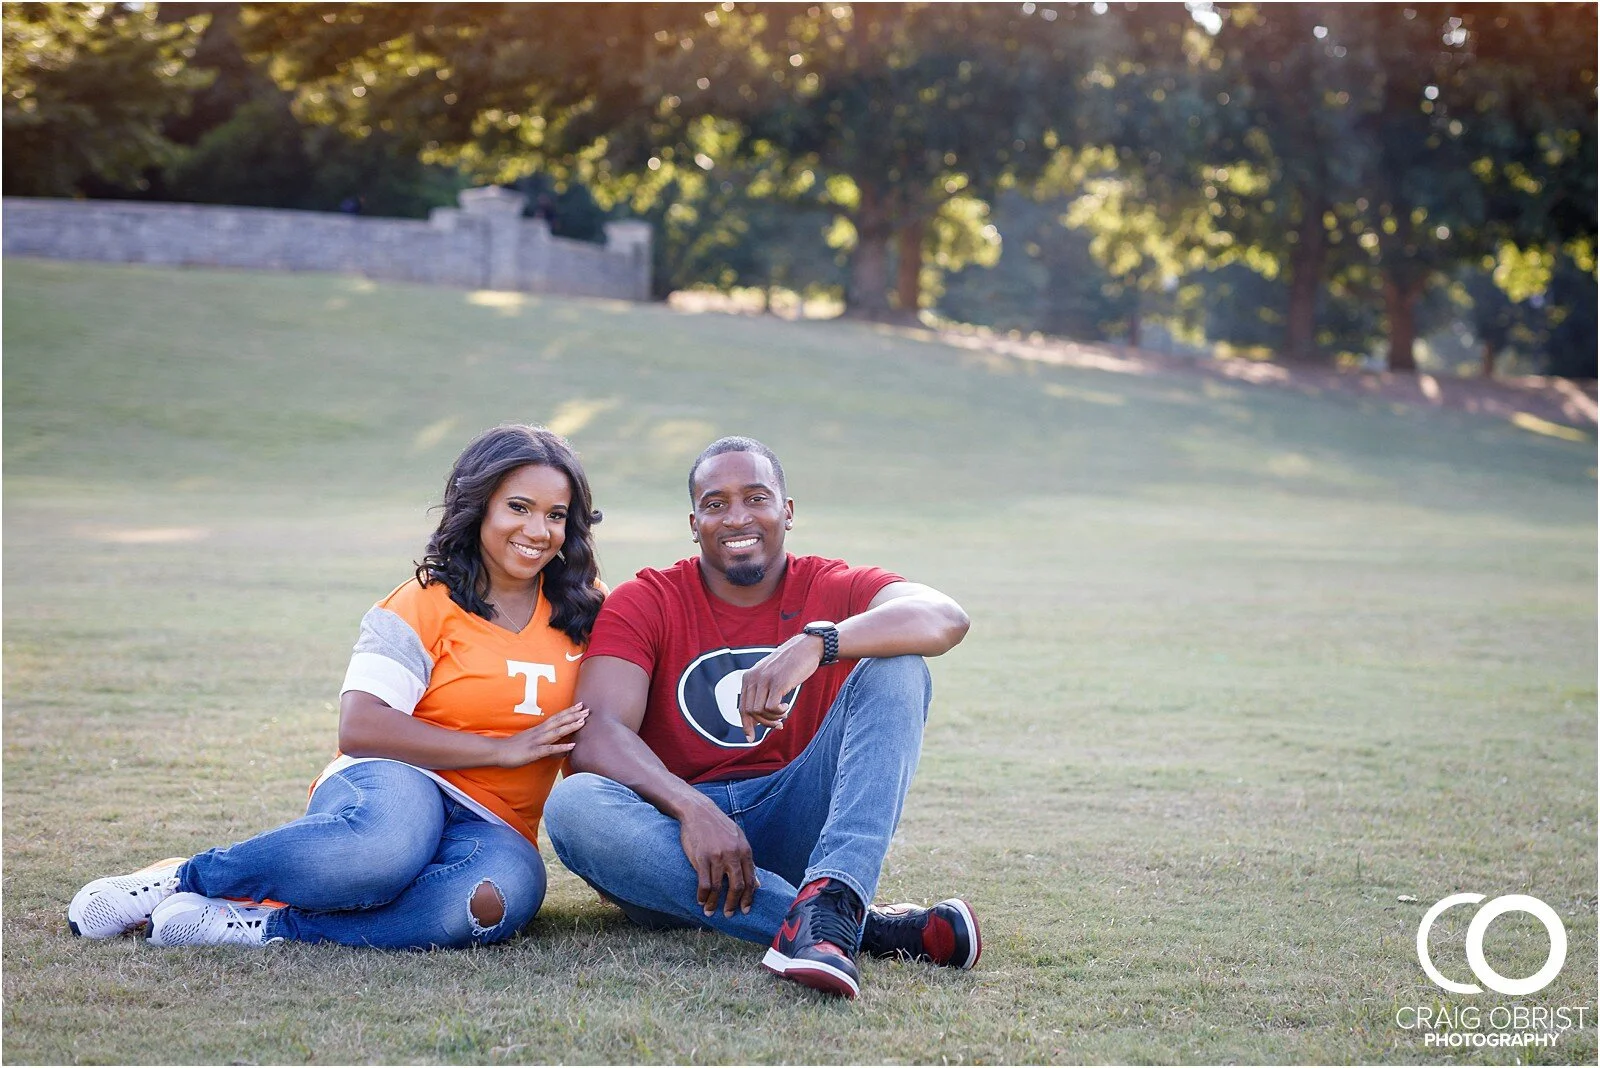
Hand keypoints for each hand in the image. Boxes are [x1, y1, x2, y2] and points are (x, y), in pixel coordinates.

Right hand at [495, 702, 587, 767]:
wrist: (496, 751)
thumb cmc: (512, 747)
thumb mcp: (529, 741)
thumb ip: (541, 740)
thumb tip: (552, 742)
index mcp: (538, 729)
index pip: (556, 718)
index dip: (568, 712)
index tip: (580, 705)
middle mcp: (539, 733)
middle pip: (558, 721)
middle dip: (573, 715)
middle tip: (587, 709)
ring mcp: (536, 741)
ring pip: (556, 732)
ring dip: (570, 726)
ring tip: (583, 722)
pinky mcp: (533, 752)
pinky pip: (549, 749)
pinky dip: (562, 747)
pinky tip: (572, 746)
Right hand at [678, 800, 757, 916]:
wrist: (698, 811)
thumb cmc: (719, 826)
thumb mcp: (738, 839)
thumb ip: (748, 861)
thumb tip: (758, 884)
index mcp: (745, 850)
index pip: (750, 880)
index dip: (748, 898)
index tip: (745, 910)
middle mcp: (733, 854)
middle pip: (737, 887)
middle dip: (733, 904)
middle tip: (729, 914)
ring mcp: (717, 856)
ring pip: (718, 888)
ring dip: (714, 904)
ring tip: (710, 912)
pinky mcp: (701, 858)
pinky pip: (704, 883)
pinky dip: (703, 896)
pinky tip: (701, 901)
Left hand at [737, 634, 823, 740]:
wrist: (806, 647)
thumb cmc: (790, 665)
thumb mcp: (770, 676)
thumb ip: (761, 692)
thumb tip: (756, 718)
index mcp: (748, 677)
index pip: (742, 707)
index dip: (746, 725)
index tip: (751, 738)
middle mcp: (753, 678)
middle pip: (750, 712)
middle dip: (764, 723)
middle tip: (778, 725)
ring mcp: (765, 679)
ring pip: (760, 711)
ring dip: (773, 718)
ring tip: (784, 713)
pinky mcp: (778, 682)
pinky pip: (771, 707)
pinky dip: (779, 712)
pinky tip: (787, 706)